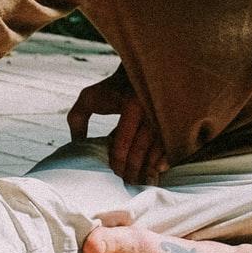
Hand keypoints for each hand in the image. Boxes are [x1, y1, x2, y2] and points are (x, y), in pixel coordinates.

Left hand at [67, 66, 168, 185]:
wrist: (142, 67)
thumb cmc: (113, 85)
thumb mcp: (91, 97)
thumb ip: (77, 119)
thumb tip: (76, 145)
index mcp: (130, 105)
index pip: (122, 143)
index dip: (117, 162)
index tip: (114, 174)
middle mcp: (150, 110)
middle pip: (140, 150)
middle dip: (133, 170)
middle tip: (127, 185)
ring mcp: (165, 115)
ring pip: (157, 150)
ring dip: (150, 168)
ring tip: (142, 182)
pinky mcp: (175, 118)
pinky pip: (171, 143)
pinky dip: (166, 158)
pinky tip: (159, 170)